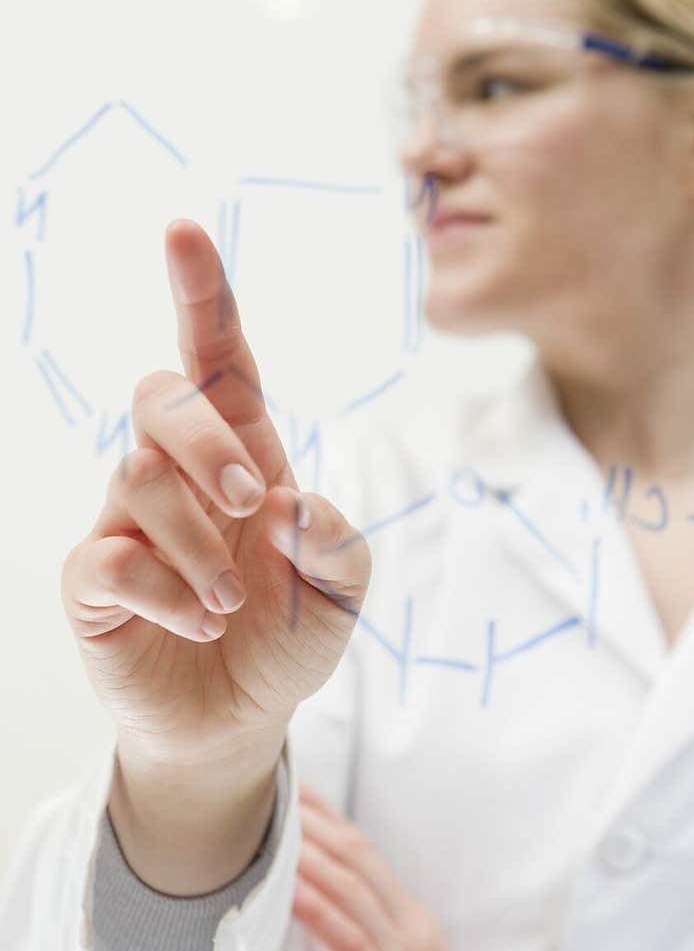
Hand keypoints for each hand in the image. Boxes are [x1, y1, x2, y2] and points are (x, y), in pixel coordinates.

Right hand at [61, 218, 371, 768]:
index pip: (216, 358)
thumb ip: (336, 542)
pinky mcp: (94, 580)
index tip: (183, 230)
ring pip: (138, 479)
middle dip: (203, 437)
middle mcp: (179, 474)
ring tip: (231, 604)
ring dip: (198, 544)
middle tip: (248, 498)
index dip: (201, 295)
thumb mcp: (341, 588)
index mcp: (242, 453)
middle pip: (159, 397)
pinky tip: (200, 622)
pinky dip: (165, 590)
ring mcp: (129, 522)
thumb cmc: (289, 633)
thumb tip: (289, 504)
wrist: (239, 719)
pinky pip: (108, 556)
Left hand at [292, 784, 490, 950]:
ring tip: (273, 826)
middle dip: (315, 818)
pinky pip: (347, 940)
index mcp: (410, 921)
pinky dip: (315, 909)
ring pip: (351, 888)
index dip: (329, 817)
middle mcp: (410, 928)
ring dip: (308, 853)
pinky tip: (287, 890)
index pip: (366, 853)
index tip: (296, 788)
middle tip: (275, 787)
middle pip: (358, 856)